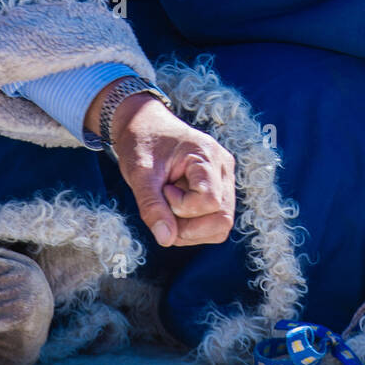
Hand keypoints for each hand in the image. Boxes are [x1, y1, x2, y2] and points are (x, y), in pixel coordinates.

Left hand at [86, 87, 235, 246]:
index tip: (162, 190)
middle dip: (189, 227)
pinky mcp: (219, 187)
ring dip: (192, 230)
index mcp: (207, 155)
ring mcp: (224, 178)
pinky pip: (216, 219)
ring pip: (222, 224)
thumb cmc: (142, 142)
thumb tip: (166, 240)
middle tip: (164, 210)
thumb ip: (152, 206)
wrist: (145, 125)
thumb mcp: (139, 173)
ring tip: (169, 210)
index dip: (181, 207)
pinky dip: (195, 227)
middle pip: (222, 218)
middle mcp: (223, 167)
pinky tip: (176, 210)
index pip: (210, 201)